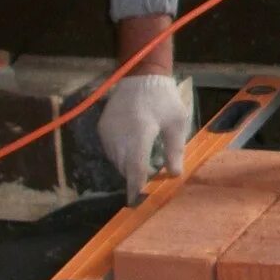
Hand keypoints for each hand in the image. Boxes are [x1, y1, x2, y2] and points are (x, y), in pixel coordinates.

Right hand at [97, 75, 190, 203]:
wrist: (140, 76)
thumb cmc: (163, 99)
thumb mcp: (177, 122)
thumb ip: (175, 149)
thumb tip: (174, 174)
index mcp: (140, 134)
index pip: (135, 169)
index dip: (136, 188)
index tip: (136, 203)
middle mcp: (119, 136)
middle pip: (125, 168)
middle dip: (136, 176)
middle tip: (150, 179)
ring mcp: (108, 132)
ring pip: (117, 161)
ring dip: (129, 166)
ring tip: (145, 160)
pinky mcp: (102, 128)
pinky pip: (111, 150)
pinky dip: (121, 155)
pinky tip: (134, 148)